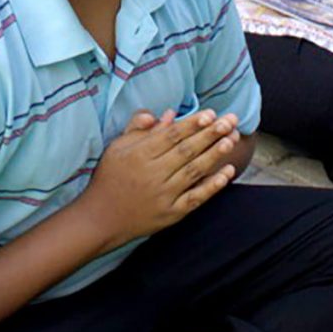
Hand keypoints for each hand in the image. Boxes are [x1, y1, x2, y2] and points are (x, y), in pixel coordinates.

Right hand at [81, 110, 242, 247]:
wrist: (101, 218)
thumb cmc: (110, 177)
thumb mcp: (117, 147)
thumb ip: (139, 127)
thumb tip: (168, 114)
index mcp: (139, 155)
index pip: (171, 135)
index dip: (192, 123)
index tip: (211, 113)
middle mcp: (153, 174)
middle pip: (187, 150)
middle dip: (211, 134)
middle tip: (230, 120)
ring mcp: (164, 195)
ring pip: (195, 171)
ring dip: (215, 155)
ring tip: (231, 139)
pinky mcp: (172, 214)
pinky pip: (196, 197)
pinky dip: (213, 185)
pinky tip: (227, 172)